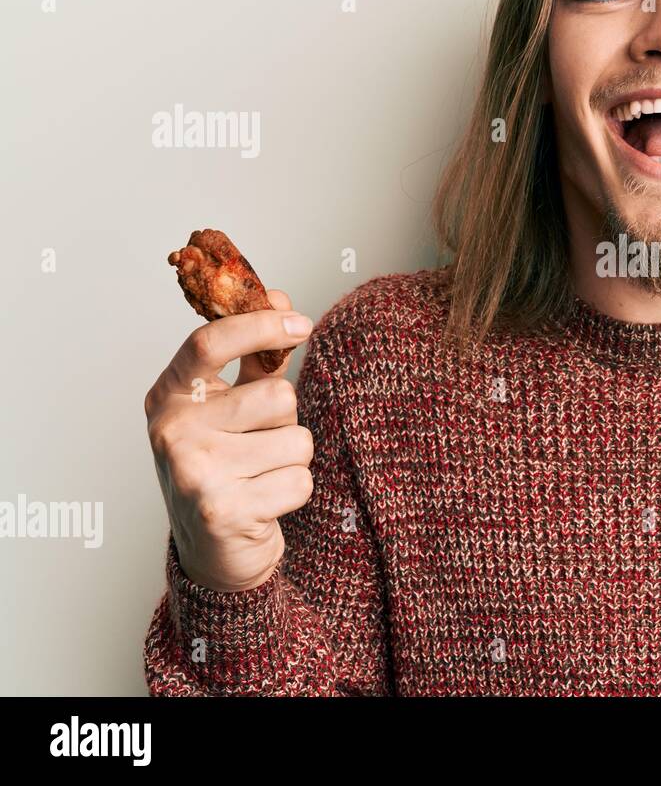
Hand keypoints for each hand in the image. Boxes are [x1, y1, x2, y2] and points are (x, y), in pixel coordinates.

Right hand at [144, 290, 315, 590]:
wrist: (212, 551)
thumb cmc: (226, 464)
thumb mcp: (231, 406)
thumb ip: (256, 356)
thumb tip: (279, 297)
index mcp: (170, 396)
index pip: (211, 340)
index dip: (261, 324)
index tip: (302, 322)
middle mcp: (172, 430)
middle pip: (278, 396)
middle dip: (286, 422)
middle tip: (258, 446)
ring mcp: (193, 472)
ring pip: (297, 441)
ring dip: (292, 459)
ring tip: (260, 475)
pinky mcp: (222, 510)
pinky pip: (299, 481)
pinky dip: (293, 493)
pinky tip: (263, 504)